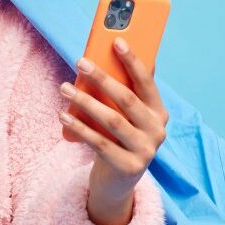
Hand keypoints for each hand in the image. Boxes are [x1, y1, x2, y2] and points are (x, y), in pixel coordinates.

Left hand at [58, 39, 167, 224]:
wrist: (117, 183)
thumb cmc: (118, 139)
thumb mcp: (125, 116)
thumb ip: (123, 91)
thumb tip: (108, 55)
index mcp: (159, 113)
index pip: (147, 83)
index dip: (133, 61)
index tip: (116, 41)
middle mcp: (157, 132)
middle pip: (127, 99)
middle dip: (102, 78)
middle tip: (80, 62)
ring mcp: (145, 151)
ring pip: (112, 120)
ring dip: (85, 101)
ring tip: (65, 87)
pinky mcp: (128, 167)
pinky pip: (99, 142)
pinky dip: (80, 127)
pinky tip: (64, 114)